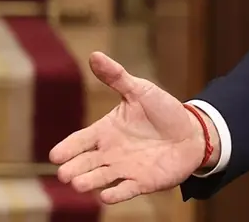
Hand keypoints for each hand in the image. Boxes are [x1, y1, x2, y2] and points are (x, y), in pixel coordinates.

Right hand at [49, 52, 207, 203]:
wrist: (192, 132)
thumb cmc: (163, 111)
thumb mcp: (140, 90)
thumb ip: (116, 76)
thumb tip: (94, 54)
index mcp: (104, 131)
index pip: (77, 142)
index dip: (66, 149)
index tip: (55, 155)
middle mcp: (109, 153)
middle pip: (82, 164)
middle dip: (71, 169)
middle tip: (66, 172)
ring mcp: (123, 169)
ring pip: (98, 179)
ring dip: (88, 182)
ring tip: (79, 183)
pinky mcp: (141, 182)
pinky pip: (123, 191)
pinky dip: (114, 194)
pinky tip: (107, 195)